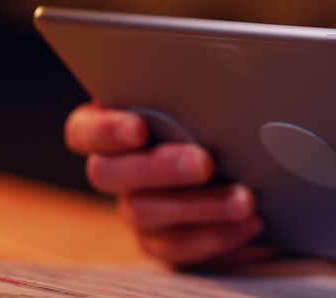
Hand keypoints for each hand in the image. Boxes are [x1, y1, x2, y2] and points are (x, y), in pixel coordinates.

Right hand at [65, 103, 266, 264]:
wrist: (248, 161)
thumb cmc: (215, 114)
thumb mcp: (203, 99)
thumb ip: (195, 94)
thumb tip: (222, 87)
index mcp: (114, 126)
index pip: (84, 130)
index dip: (105, 131)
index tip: (138, 129)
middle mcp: (115, 170)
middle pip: (111, 174)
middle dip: (160, 167)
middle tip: (205, 162)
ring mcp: (136, 208)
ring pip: (146, 212)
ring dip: (199, 206)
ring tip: (244, 199)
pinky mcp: (161, 241)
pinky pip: (177, 247)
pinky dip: (216, 237)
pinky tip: (251, 225)